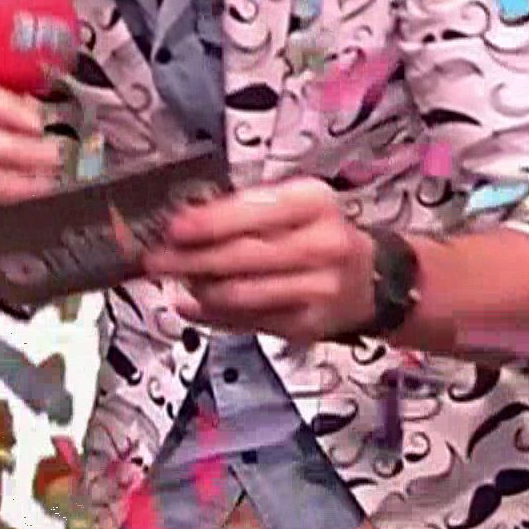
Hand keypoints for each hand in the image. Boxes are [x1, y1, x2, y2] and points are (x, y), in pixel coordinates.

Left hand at [143, 178, 377, 343]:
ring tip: (174, 280)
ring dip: (199, 289)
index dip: (211, 221)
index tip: (175, 227)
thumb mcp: (296, 204)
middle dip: (191, 259)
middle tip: (156, 259)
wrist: (372, 278)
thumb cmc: (321, 234)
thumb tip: (186, 221)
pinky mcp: (306, 325)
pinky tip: (192, 305)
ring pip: (242, 294)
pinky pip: (248, 322)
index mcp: (316, 203)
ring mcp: (317, 289)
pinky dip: (213, 315)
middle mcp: (323, 245)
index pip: (257, 211)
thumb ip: (247, 209)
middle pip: (244, 256)